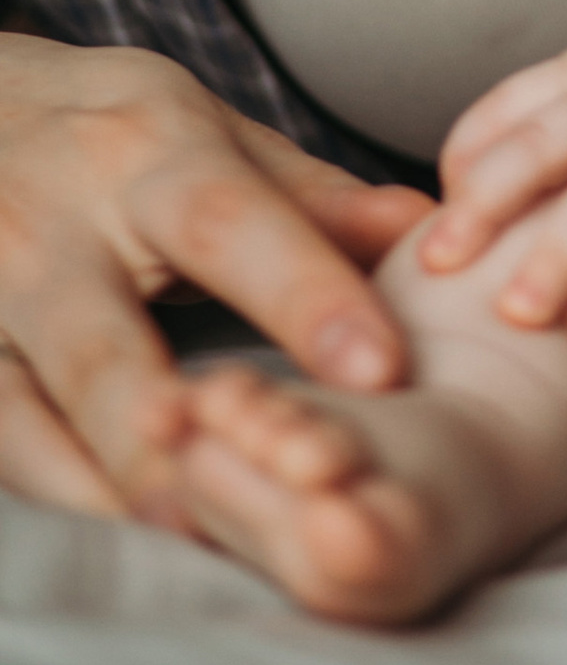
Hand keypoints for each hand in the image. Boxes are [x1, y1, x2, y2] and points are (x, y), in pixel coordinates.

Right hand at [0, 35, 426, 524]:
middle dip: (174, 426)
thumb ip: (311, 195)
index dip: (306, 296)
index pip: (232, 224)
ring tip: (191, 535)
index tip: (383, 366)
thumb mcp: (206, 129)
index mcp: (146, 157)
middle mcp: (55, 231)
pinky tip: (118, 533)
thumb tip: (430, 228)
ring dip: (109, 481)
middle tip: (254, 483)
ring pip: (31, 414)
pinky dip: (56, 490)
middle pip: (108, 345)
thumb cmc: (111, 130)